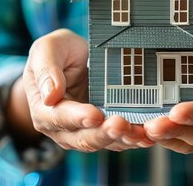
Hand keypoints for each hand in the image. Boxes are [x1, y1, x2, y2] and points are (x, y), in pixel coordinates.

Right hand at [18, 29, 152, 151]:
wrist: (73, 59)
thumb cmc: (57, 52)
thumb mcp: (47, 49)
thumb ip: (46, 70)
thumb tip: (49, 95)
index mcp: (44, 110)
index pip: (60, 117)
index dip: (78, 118)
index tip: (94, 115)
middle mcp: (63, 129)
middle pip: (84, 137)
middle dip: (104, 133)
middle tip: (121, 125)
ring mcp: (85, 132)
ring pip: (105, 142)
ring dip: (123, 139)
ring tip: (140, 133)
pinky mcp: (105, 130)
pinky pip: (119, 139)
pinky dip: (134, 139)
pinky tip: (148, 135)